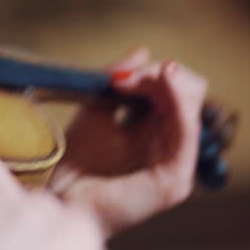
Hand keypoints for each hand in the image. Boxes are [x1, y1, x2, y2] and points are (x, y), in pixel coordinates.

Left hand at [49, 48, 209, 235]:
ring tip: (149, 74)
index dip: (153, 75)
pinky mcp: (174, 181)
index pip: (175, 91)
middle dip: (162, 77)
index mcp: (156, 132)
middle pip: (189, 95)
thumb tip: (145, 51)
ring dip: (169, 84)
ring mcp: (176, 166)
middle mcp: (170, 148)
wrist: (58, 198)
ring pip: (191, 109)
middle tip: (129, 79)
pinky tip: (165, 81)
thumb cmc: (72, 161)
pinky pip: (187, 133)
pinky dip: (178, 103)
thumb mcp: (96, 108)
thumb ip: (119, 79)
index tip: (118, 78)